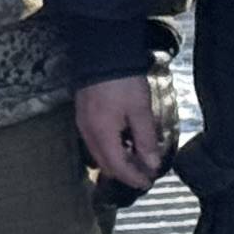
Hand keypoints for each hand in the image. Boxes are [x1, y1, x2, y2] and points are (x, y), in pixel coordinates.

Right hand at [76, 75, 167, 192]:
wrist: (102, 50)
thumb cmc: (123, 81)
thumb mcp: (140, 110)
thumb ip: (145, 139)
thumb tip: (151, 163)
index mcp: (102, 134)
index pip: (117, 167)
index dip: (133, 178)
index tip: (147, 182)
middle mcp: (88, 133)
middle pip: (105, 163)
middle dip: (124, 171)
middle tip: (144, 171)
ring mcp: (82, 123)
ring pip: (98, 153)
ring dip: (116, 160)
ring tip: (136, 157)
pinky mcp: (83, 113)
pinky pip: (94, 140)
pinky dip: (109, 147)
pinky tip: (123, 140)